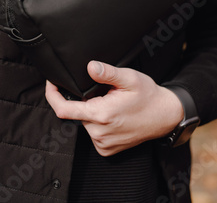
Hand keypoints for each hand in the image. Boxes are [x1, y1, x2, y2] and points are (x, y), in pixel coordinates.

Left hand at [45, 61, 183, 155]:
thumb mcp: (129, 78)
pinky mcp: (106, 150)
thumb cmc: (148, 95)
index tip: (52, 83)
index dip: (52, 95)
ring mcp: (103, 144)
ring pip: (85, 123)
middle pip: (76, 113)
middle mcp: (99, 133)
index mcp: (101, 115)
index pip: (63, 110)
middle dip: (84, 100)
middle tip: (104, 92)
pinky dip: (97, 123)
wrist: (165, 116)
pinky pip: (93, 133)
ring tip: (111, 103)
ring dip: (92, 112)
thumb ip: (108, 73)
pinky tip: (112, 116)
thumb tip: (90, 67)